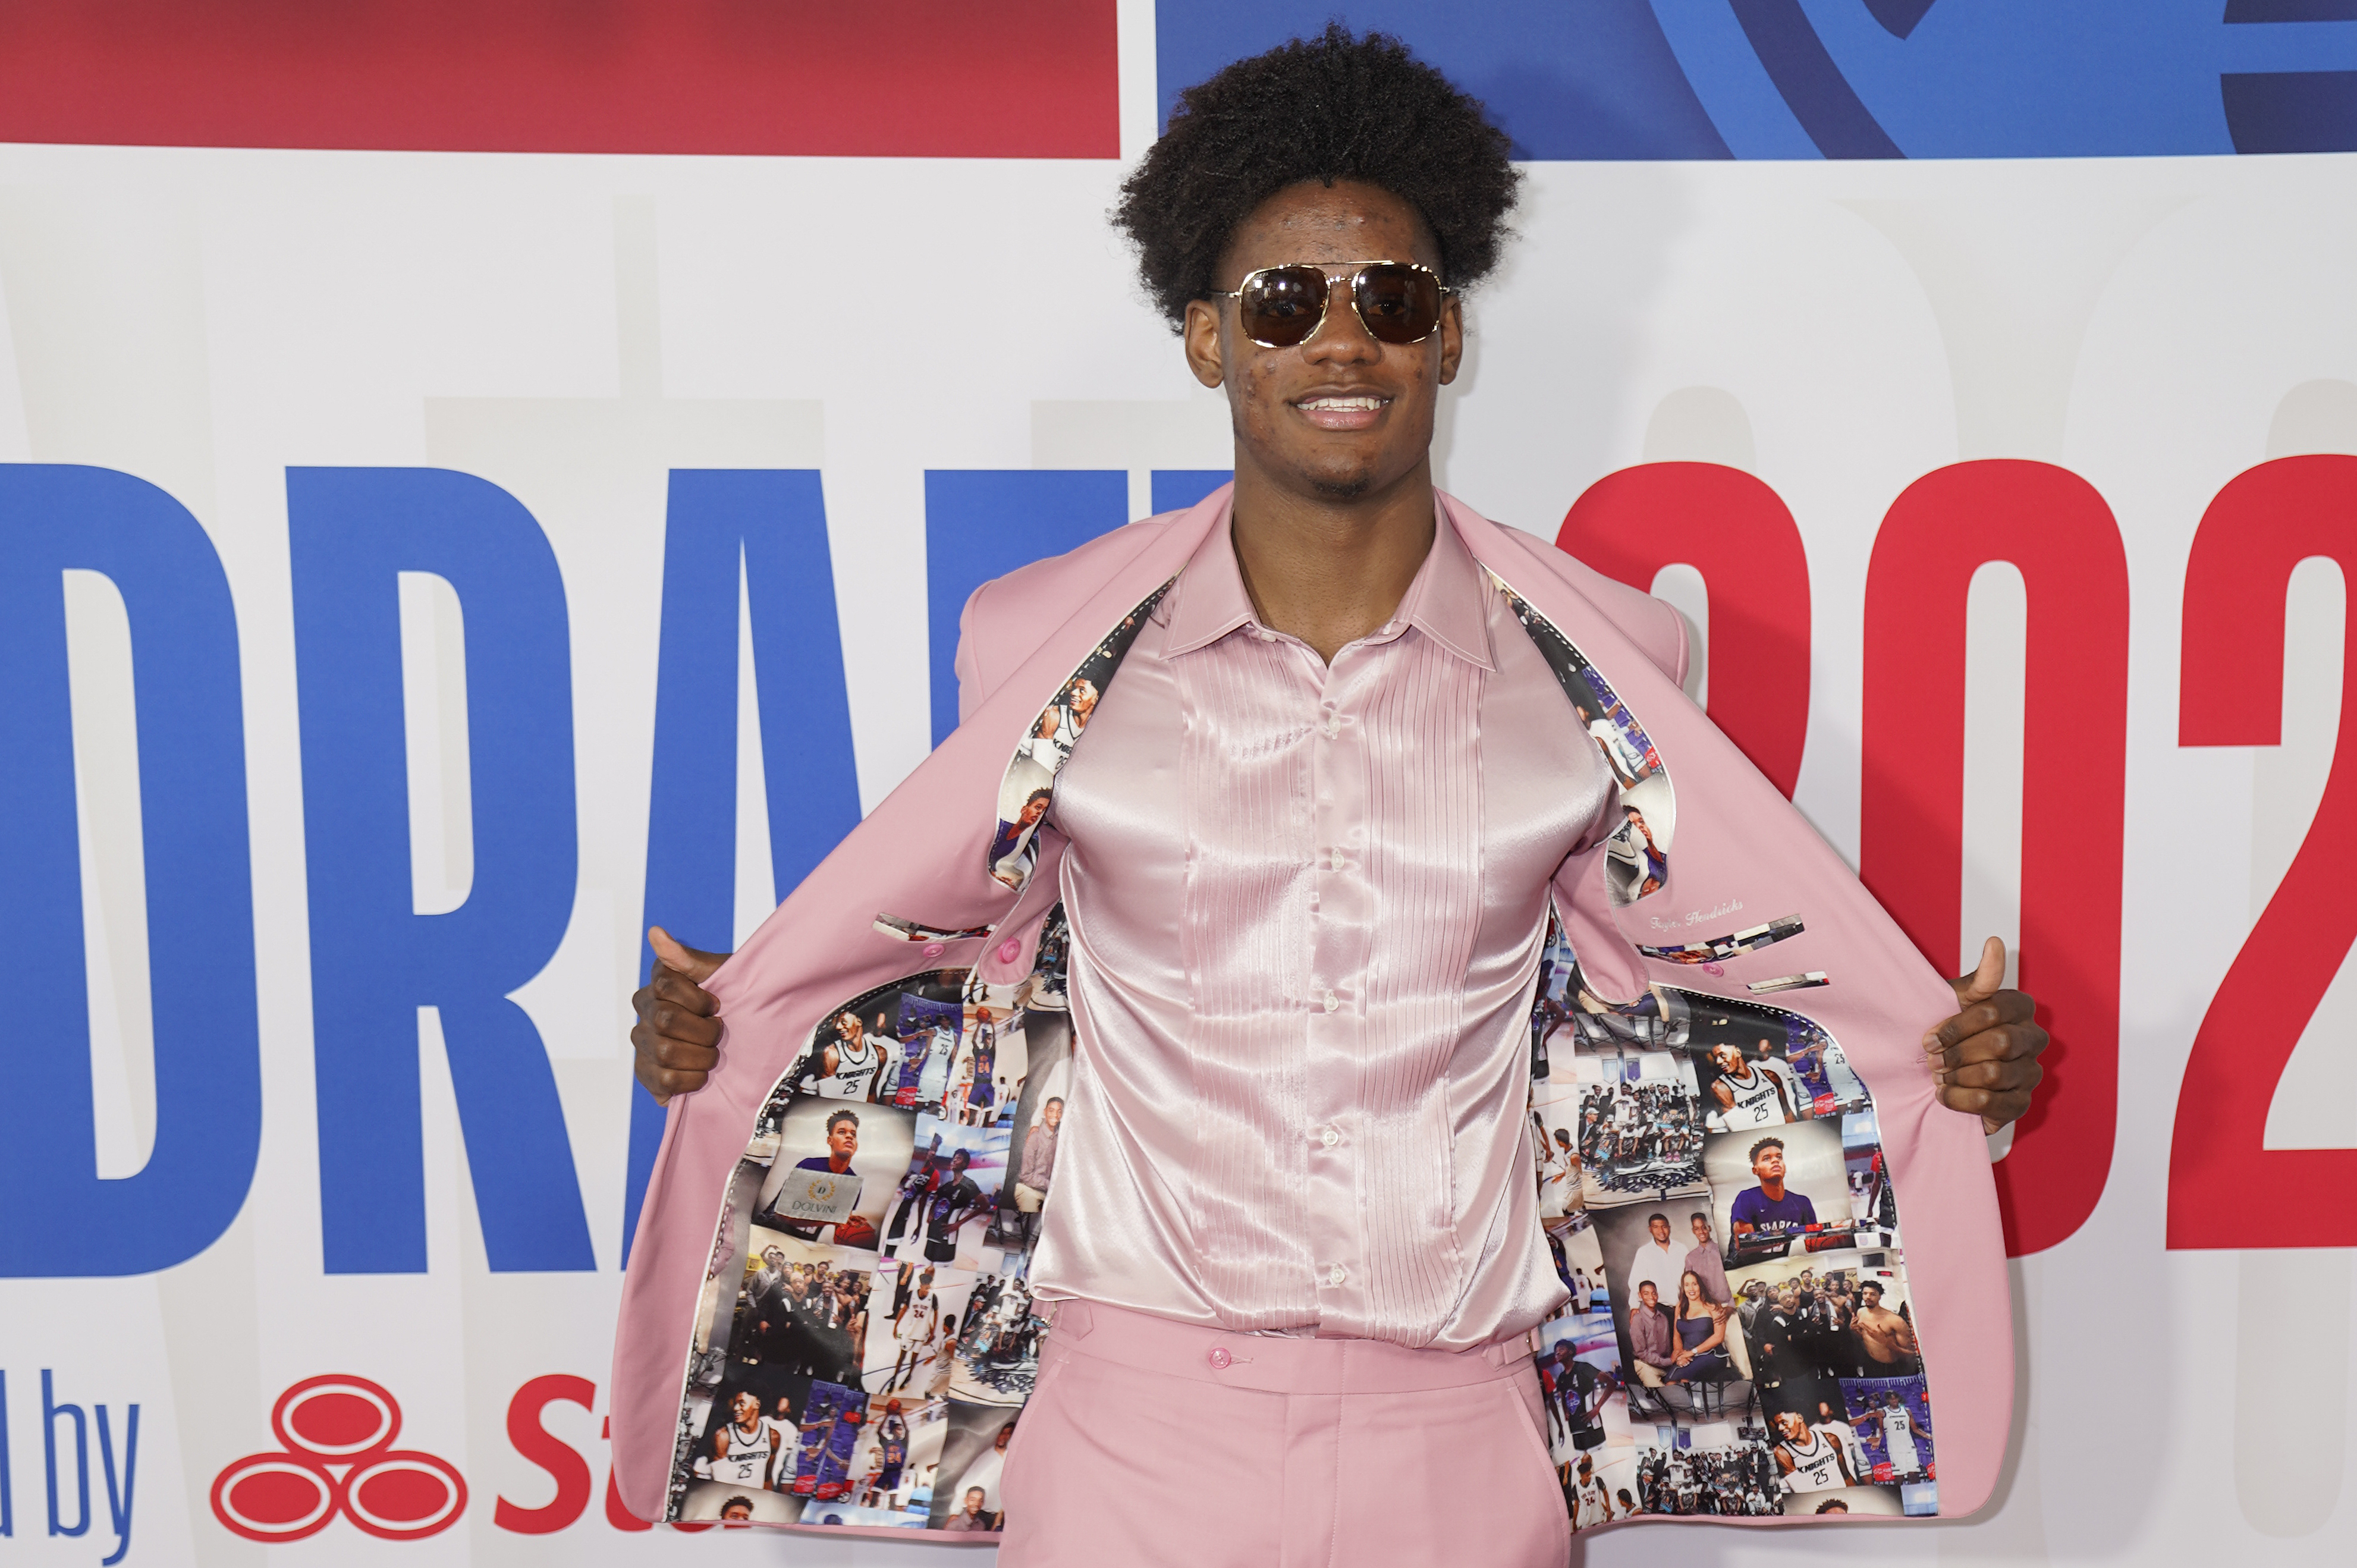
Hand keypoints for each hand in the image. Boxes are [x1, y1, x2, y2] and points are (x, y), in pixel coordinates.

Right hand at [632, 926, 729, 1102]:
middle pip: (665, 1020)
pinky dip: (690, 1080)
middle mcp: (644, 1010)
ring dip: (701, 1056)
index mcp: (659, 982)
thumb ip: (687, 958)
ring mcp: (642, 1042)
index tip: (717, 1004)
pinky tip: (701, 1073)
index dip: (698, 1000)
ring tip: (713, 1053)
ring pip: (665, 1052)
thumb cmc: (734, 997)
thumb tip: (655, 932)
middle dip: (703, 1029)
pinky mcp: (646, 1072)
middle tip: (719, 1031)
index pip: (665, 986)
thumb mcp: (721, 974)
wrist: (747, 1032)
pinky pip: (663, 1081)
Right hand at [834, 1215, 879, 1248]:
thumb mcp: (840, 1224)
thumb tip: (849, 1234)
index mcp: (847, 1217)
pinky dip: (841, 1225)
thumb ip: (845, 1227)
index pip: (856, 1217)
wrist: (826, 1218)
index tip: (866, 1220)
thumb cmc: (834, 1221)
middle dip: (860, 1220)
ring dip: (851, 1222)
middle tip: (864, 1223)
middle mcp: (845, 1217)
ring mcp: (841, 1217)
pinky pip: (839, 1222)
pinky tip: (843, 1228)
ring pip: (847, 1219)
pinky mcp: (835, 1219)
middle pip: (854, 1217)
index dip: (861, 1218)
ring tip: (854, 1225)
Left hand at [1926, 937, 2049, 1134]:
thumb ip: (1979, 978)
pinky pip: (1994, 1104)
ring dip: (1956, 1077)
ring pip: (1994, 1074)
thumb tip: (1995, 943)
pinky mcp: (2022, 1103)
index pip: (1993, 1011)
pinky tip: (1946, 1094)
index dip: (1955, 1027)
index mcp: (2020, 1007)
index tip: (1929, 1038)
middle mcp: (2033, 1039)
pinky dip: (1961, 1100)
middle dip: (1956, 1053)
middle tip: (1931, 1060)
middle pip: (1998, 1043)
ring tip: (1938, 1076)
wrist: (1938, 1069)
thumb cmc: (1947, 1030)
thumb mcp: (1954, 1001)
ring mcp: (2031, 1073)